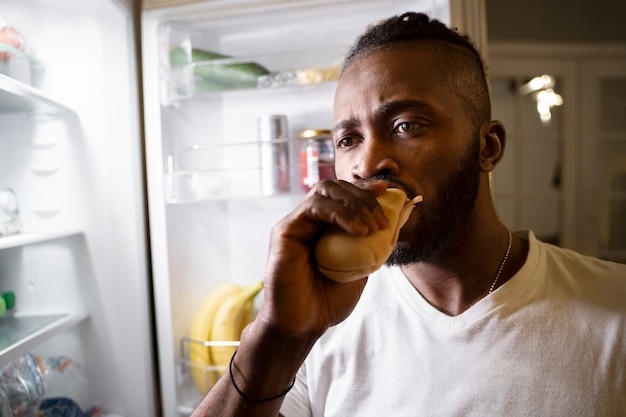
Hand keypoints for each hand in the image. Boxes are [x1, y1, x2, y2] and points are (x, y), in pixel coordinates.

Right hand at [256, 179, 389, 340]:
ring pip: (324, 191)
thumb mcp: (363, 266)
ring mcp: (295, 224)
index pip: (343, 194)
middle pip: (335, 188)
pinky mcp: (285, 230)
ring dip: (355, 204)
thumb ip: (376, 241)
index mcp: (323, 226)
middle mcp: (308, 221)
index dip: (365, 188)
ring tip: (372, 228)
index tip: (388, 191)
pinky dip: (341, 213)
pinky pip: (314, 207)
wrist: (303, 325)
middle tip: (382, 222)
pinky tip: (360, 231)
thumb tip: (401, 215)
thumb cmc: (328, 301)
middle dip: (364, 198)